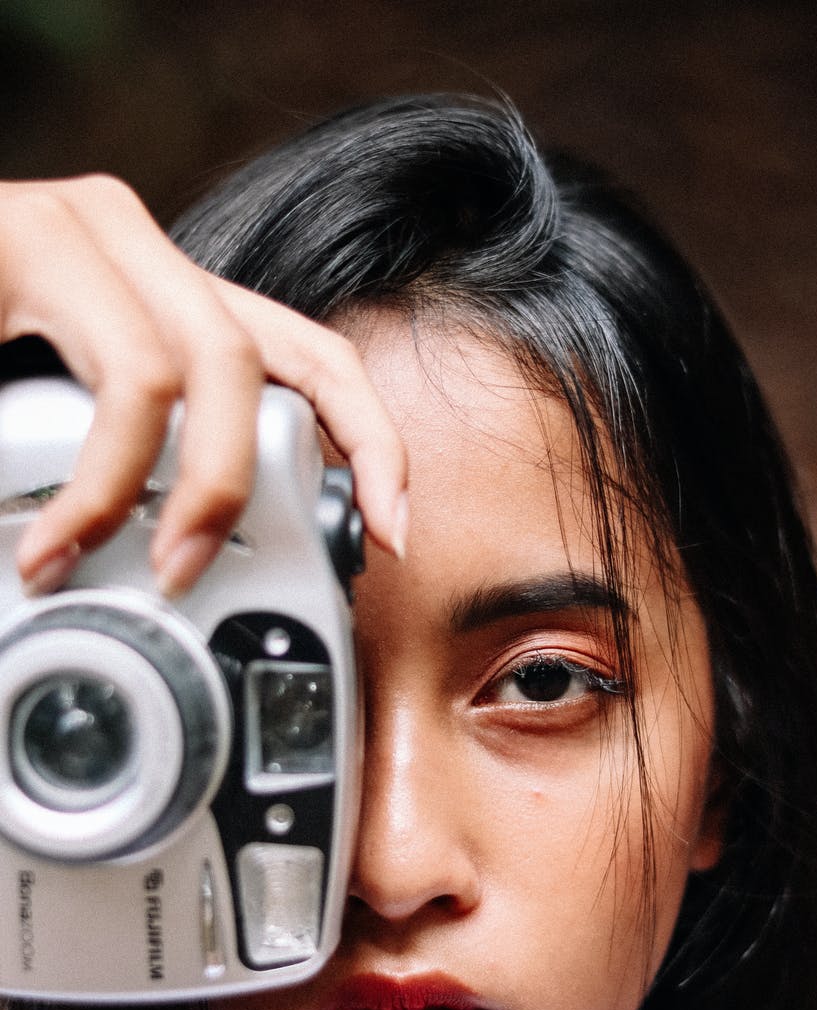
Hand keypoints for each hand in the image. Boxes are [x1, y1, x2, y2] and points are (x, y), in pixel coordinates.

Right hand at [0, 175, 407, 595]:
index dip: (369, 440)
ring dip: (188, 489)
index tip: (390, 531)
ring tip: (133, 570)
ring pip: (211, 364)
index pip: (308, 358)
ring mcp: (90, 238)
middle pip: (279, 357)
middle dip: (274, 479)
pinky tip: (58, 542)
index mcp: (165, 303)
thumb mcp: (66, 429)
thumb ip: (132, 471)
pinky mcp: (30, 241)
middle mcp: (142, 257)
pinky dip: (107, 480)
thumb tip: (196, 561)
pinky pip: (128, 375)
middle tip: (208, 575)